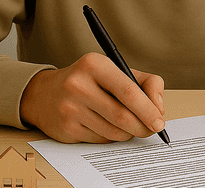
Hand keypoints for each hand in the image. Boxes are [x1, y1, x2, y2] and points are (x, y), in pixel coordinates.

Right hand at [19, 52, 165, 142]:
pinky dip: (112, 137)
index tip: (159, 121)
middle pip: (122, 115)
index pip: (129, 91)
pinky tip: (108, 126)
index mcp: (95, 64)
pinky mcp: (66, 128)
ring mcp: (70, 108)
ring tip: (130, 125)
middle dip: (143, 126)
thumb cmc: (89, 81)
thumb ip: (145, 83)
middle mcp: (78, 85)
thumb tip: (159, 109)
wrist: (44, 94)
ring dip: (129, 133)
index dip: (149, 110)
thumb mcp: (116, 71)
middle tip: (152, 129)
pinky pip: (101, 139)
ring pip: (114, 131)